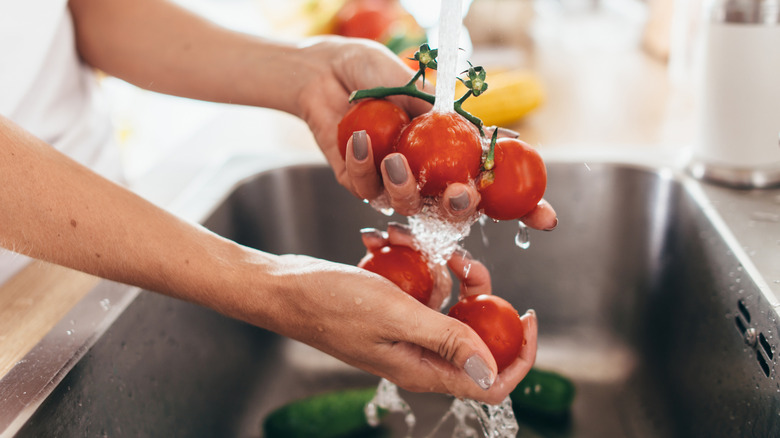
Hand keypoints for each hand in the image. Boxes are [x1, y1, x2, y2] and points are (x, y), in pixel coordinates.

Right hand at [250, 249, 536, 404]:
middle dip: (476, 291)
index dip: (519, 354)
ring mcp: (405, 330)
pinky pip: (419, 285)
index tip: (527, 313)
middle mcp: (419, 354)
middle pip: (475, 331)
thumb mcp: (395, 315)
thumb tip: (493, 372)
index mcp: (423, 368)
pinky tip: (385, 240)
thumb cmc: (330, 302)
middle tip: (460, 261)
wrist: (283, 289)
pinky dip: (411, 261)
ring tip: (407, 240)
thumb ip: (447, 340)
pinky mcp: (393, 309)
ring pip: (447, 301)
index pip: (491, 381)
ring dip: (437, 266)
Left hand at [293, 37, 556, 228]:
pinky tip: (359, 138)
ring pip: (409, 206)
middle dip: (460, 208)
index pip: (493, 185)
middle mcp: (427, 174)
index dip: (522, 206)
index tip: (546, 217)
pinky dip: (365, 164)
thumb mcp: (415, 85)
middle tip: (459, 192)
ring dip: (405, 186)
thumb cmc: (375, 72)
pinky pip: (366, 188)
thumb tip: (478, 133)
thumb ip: (443, 114)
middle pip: (454, 212)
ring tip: (393, 157)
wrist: (326, 70)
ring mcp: (392, 184)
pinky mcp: (358, 183)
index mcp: (451, 153)